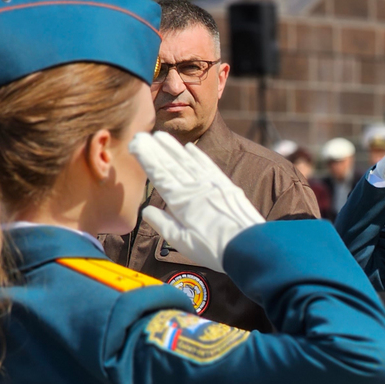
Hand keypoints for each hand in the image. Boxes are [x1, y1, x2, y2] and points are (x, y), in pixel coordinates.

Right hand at [130, 132, 263, 273]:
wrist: (249, 245)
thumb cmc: (214, 249)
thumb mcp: (182, 242)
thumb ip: (163, 224)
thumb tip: (147, 210)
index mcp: (181, 201)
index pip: (159, 173)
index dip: (146, 157)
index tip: (136, 143)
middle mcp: (195, 187)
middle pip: (171, 164)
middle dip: (155, 148)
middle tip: (143, 134)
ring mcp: (212, 184)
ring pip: (188, 161)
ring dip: (174, 147)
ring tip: (161, 136)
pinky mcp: (226, 186)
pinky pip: (208, 166)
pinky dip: (198, 155)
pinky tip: (189, 148)